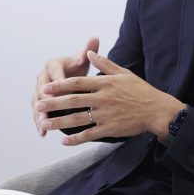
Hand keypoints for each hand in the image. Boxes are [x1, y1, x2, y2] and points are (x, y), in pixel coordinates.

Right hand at [32, 36, 98, 136]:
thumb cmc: (78, 68)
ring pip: (37, 102)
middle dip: (44, 98)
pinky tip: (43, 133)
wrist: (71, 78)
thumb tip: (95, 38)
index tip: (59, 87)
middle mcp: (43, 76)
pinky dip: (39, 123)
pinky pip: (38, 113)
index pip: (54, 71)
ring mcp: (39, 91)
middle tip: (46, 107)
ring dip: (39, 113)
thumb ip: (87, 51)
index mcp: (53, 64)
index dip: (56, 79)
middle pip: (41, 88)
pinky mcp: (39, 103)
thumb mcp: (83, 60)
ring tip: (43, 123)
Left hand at [36, 51, 183, 145]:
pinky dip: (76, 139)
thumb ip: (105, 63)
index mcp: (105, 84)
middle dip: (53, 103)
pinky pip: (89, 134)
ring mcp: (106, 115)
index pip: (77, 83)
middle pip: (73, 101)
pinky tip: (64, 141)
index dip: (60, 85)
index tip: (46, 87)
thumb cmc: (140, 90)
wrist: (156, 110)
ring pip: (78, 119)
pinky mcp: (110, 129)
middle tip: (38, 105)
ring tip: (44, 124)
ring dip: (59, 122)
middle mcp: (103, 99)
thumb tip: (89, 53)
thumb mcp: (123, 73)